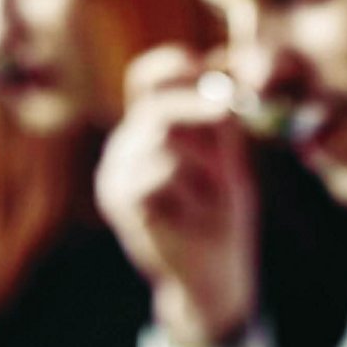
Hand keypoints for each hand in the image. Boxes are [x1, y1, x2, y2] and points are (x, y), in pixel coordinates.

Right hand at [95, 46, 257, 346]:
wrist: (210, 278)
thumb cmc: (219, 219)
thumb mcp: (227, 162)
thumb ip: (223, 124)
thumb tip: (228, 83)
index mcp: (148, 132)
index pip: (149, 80)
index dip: (176, 68)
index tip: (209, 73)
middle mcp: (125, 148)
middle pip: (159, 104)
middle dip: (201, 110)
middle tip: (229, 118)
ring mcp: (117, 173)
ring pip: (164, 135)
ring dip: (201, 161)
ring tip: (210, 197)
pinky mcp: (121, 200)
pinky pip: (162, 171)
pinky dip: (188, 189)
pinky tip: (191, 215)